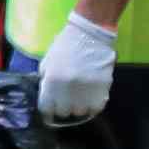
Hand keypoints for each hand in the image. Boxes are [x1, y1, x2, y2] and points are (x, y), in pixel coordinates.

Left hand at [38, 10, 117, 125]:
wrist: (90, 34)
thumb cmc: (66, 45)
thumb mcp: (48, 62)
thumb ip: (46, 80)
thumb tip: (47, 95)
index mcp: (52, 82)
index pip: (46, 108)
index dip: (48, 113)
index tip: (50, 114)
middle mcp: (68, 90)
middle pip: (64, 112)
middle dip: (64, 107)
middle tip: (66, 100)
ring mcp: (86, 91)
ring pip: (80, 112)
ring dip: (79, 106)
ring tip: (80, 97)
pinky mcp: (102, 89)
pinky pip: (96, 107)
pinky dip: (93, 105)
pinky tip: (91, 98)